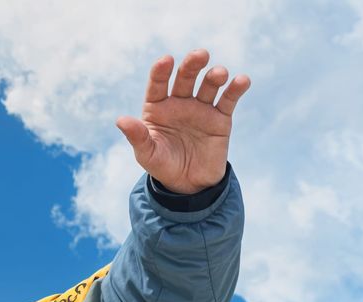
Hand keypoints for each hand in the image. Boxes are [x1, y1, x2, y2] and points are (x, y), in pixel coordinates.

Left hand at [116, 50, 249, 194]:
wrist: (188, 185)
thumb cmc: (163, 167)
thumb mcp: (147, 155)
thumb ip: (137, 137)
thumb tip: (120, 120)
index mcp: (158, 108)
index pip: (158, 85)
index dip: (161, 72)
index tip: (165, 61)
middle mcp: (180, 103)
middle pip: (186, 77)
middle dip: (192, 65)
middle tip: (200, 56)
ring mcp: (201, 108)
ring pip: (209, 84)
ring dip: (215, 76)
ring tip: (218, 75)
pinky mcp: (221, 117)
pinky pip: (229, 98)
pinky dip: (236, 88)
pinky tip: (242, 81)